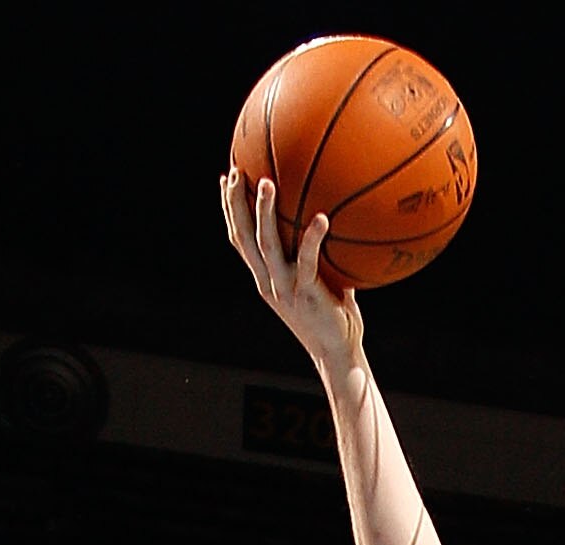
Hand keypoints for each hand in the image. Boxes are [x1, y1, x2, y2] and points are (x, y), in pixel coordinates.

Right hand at [221, 169, 363, 384]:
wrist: (338, 355)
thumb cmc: (334, 319)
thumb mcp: (320, 282)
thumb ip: (319, 255)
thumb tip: (334, 218)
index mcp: (266, 279)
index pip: (240, 240)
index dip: (230, 210)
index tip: (226, 179)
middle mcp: (268, 282)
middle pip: (242, 237)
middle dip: (235, 203)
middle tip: (235, 171)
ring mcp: (285, 289)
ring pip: (265, 244)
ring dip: (262, 212)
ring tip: (266, 182)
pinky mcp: (306, 294)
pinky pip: (307, 260)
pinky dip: (312, 238)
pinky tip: (322, 217)